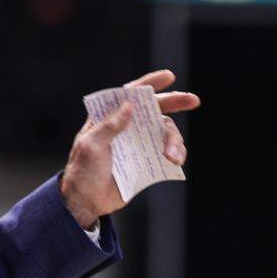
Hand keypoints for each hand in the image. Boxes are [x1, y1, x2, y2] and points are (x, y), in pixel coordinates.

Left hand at [60, 69, 199, 228]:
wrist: (87, 201)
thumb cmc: (82, 170)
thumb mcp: (91, 145)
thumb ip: (109, 126)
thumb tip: (130, 105)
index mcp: (107, 118)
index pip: (129, 95)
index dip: (149, 84)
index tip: (169, 76)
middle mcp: (126, 128)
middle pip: (154, 109)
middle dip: (175, 102)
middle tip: (193, 100)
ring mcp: (137, 144)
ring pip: (164, 132)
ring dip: (174, 140)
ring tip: (173, 155)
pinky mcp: (145, 162)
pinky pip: (167, 153)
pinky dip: (176, 154)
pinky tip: (175, 161)